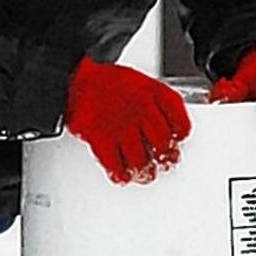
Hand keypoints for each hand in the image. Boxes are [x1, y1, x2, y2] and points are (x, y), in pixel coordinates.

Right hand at [65, 60, 191, 184]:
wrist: (74, 80)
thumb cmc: (106, 83)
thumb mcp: (140, 83)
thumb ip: (156, 103)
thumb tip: (170, 124)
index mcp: (152, 93)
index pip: (179, 120)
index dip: (181, 133)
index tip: (180, 138)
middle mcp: (140, 111)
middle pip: (163, 144)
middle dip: (167, 158)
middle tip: (166, 163)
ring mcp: (121, 127)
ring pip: (141, 160)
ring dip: (145, 172)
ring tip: (145, 174)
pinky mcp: (100, 140)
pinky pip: (115, 165)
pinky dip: (120, 175)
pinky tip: (122, 175)